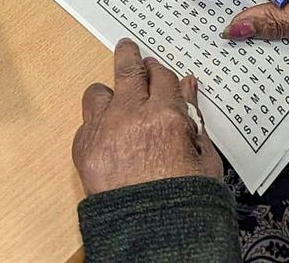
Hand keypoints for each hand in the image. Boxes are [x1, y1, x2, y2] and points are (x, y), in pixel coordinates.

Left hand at [73, 39, 221, 195]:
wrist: (152, 238)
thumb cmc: (186, 203)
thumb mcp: (205, 161)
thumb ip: (195, 119)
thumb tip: (188, 86)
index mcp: (166, 116)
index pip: (162, 77)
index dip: (160, 74)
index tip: (157, 73)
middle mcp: (132, 115)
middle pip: (127, 68)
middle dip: (129, 55)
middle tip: (128, 50)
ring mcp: (104, 131)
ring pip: (98, 92)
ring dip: (109, 95)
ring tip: (116, 103)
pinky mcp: (83, 149)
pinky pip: (86, 124)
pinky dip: (97, 128)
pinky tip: (109, 140)